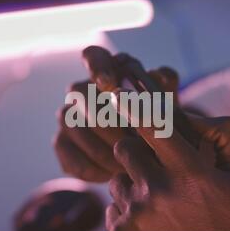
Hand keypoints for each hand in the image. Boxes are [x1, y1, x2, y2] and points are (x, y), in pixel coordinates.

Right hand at [53, 46, 178, 181]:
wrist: (144, 156)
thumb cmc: (157, 123)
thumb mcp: (167, 106)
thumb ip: (165, 89)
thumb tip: (161, 76)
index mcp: (109, 72)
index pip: (93, 55)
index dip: (97, 67)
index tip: (108, 84)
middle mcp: (83, 90)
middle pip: (80, 92)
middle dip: (107, 119)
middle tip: (131, 140)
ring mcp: (68, 117)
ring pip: (74, 126)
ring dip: (102, 148)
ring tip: (128, 163)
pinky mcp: (61, 143)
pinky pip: (69, 154)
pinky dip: (92, 168)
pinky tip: (111, 175)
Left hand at [107, 105, 229, 230]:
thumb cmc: (227, 217)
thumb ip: (225, 136)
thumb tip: (188, 115)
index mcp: (191, 172)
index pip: (155, 127)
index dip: (135, 106)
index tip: (119, 93)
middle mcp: (160, 191)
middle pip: (124, 148)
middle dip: (135, 152)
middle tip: (152, 167)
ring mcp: (137, 213)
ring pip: (117, 180)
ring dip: (132, 186)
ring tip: (157, 204)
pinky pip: (112, 207)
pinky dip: (126, 211)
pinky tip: (149, 222)